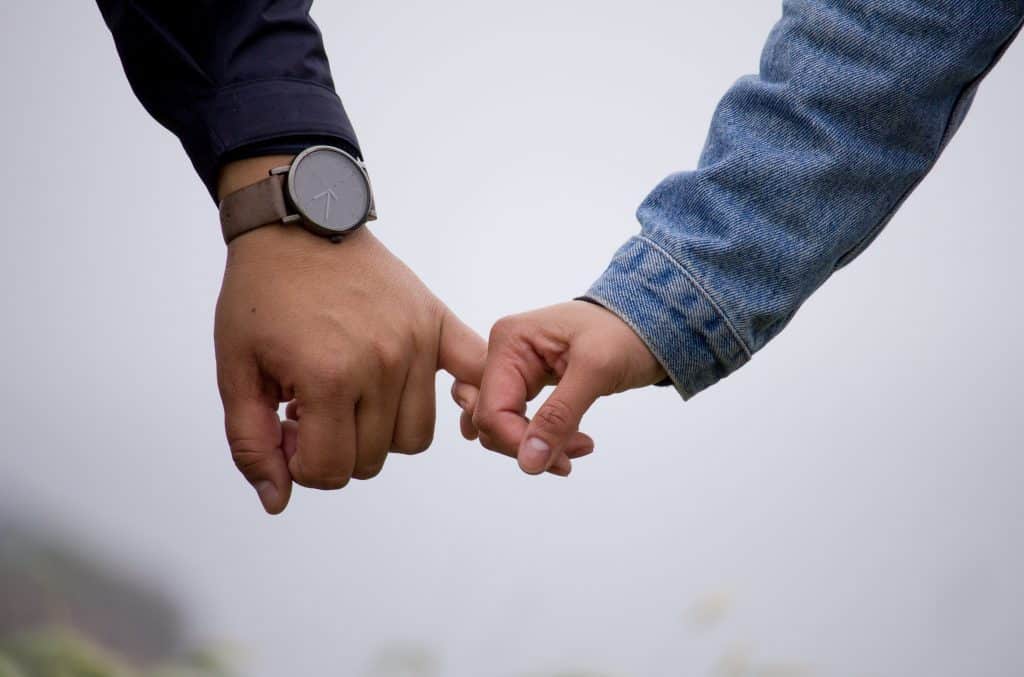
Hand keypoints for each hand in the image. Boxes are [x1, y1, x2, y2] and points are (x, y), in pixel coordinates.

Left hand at [215, 157, 485, 513]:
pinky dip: (465, 394)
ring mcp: (416, 342)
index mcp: (329, 377)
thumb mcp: (236, 371)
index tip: (287, 428)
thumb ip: (252, 444)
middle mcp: (383, 363)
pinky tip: (420, 392)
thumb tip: (279, 500)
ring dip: (381, 432)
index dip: (300, 464)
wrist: (296, 225)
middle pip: (373, 460)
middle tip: (312, 409)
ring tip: (350, 396)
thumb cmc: (261, 296)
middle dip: (336, 449)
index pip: (331, 471)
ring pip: (414, 436)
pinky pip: (471, 373)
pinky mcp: (436, 321)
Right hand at [453, 301, 666, 474]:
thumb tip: (528, 462)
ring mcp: (513, 369)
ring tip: (578, 445)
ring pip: (502, 426)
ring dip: (536, 446)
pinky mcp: (527, 383)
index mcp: (509, 341)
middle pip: (491, 421)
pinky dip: (539, 438)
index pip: (492, 410)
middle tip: (576, 453)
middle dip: (530, 445)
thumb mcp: (596, 371)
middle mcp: (503, 353)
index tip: (562, 460)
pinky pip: (518, 421)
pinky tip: (568, 441)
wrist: (648, 325)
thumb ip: (558, 416)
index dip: (518, 443)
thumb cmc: (625, 333)